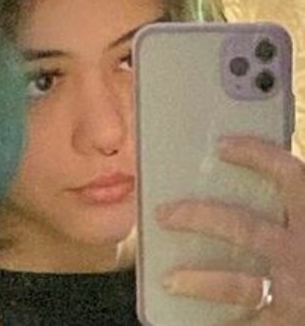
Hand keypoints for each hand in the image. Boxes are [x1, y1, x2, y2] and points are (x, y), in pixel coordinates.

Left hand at [155, 135, 304, 325]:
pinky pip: (249, 324)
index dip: (256, 156)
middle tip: (163, 214)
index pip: (289, 175)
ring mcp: (297, 288)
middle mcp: (304, 249)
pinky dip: (223, 325)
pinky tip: (196, 322)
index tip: (221, 146)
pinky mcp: (290, 320)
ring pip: (239, 285)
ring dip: (199, 282)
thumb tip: (265, 174)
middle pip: (244, 227)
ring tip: (168, 281)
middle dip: (198, 220)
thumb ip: (293, 203)